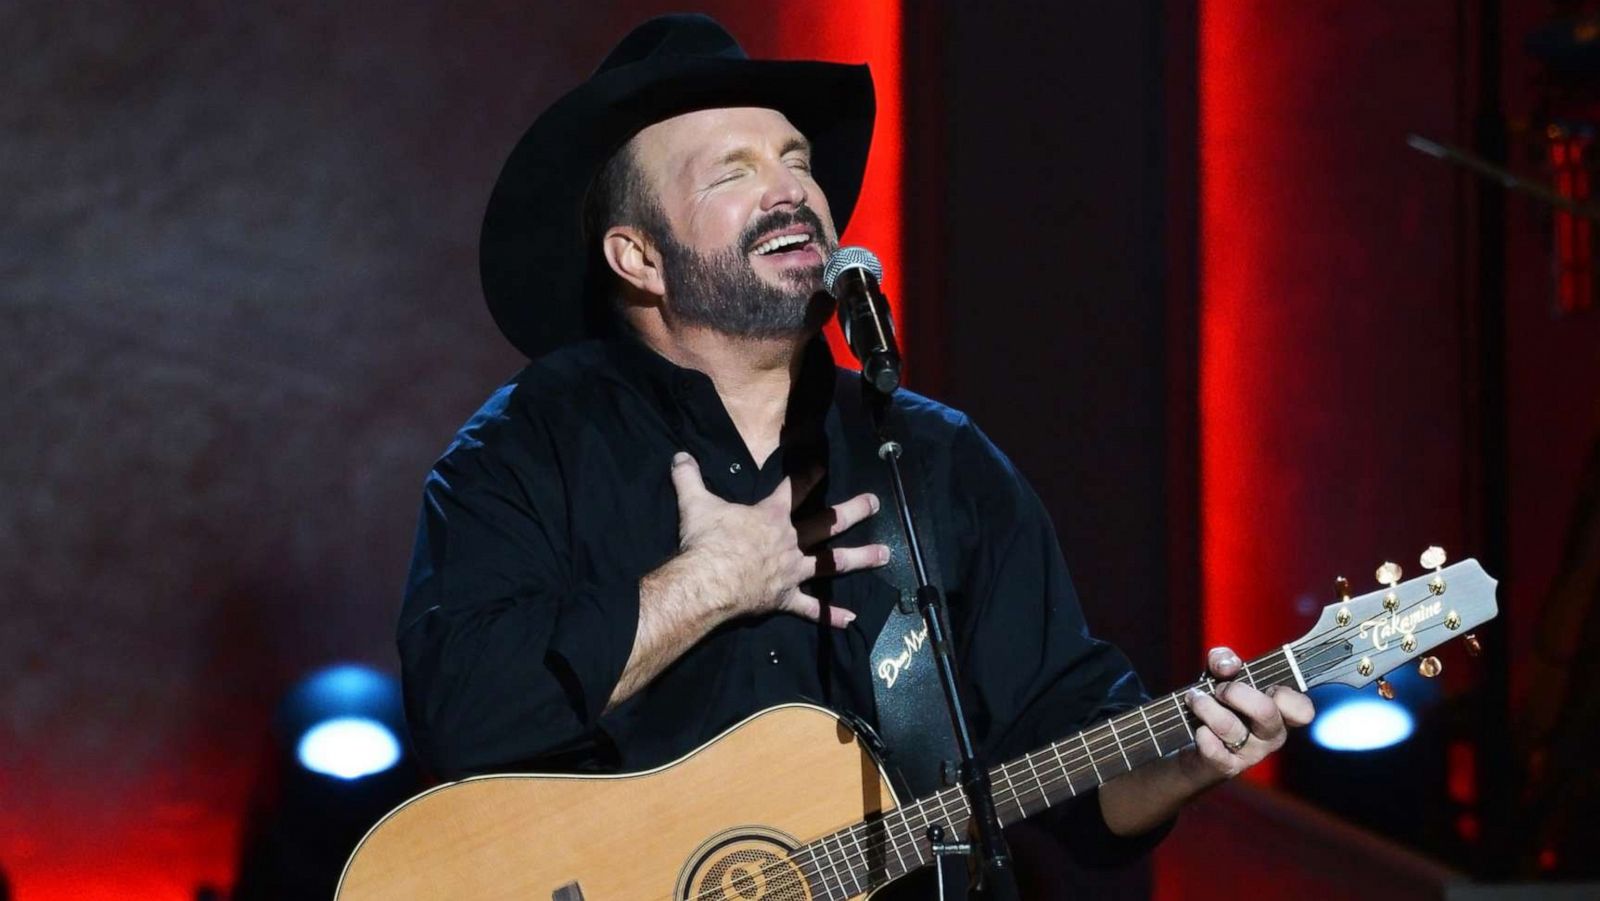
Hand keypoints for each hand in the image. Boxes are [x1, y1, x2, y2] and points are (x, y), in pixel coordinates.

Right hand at [668, 451, 887, 627]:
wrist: (708, 582)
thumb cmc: (706, 541)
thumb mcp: (695, 503)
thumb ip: (689, 477)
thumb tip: (678, 456)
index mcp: (770, 517)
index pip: (793, 489)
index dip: (809, 476)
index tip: (825, 466)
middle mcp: (788, 541)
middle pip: (826, 523)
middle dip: (853, 512)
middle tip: (875, 503)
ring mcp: (792, 571)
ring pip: (831, 563)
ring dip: (860, 558)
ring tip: (885, 555)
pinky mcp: (785, 598)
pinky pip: (811, 609)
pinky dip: (829, 615)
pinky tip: (850, 620)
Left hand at [1179, 646, 1315, 782]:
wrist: (1190, 741)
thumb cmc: (1217, 703)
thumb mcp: (1220, 675)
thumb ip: (1224, 660)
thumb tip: (1227, 665)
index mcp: (1280, 712)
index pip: (1302, 710)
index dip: (1286, 695)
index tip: (1265, 685)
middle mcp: (1271, 735)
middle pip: (1265, 712)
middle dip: (1235, 692)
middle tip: (1219, 689)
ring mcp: (1250, 754)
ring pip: (1230, 728)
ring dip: (1205, 706)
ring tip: (1194, 699)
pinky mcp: (1226, 767)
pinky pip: (1214, 750)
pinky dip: (1201, 734)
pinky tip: (1198, 728)